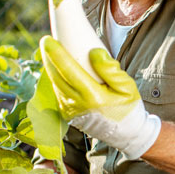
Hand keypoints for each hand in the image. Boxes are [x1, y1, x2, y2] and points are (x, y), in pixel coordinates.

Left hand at [40, 36, 160, 158]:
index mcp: (93, 97)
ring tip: (51, 52)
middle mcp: (77, 105)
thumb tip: (94, 52)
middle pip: (56, 76)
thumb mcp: (127, 87)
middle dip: (48, 57)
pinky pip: (58, 92)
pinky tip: (57, 68)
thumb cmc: (128, 108)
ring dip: (51, 67)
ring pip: (55, 84)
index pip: (69, 71)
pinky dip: (56, 78)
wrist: (125, 133)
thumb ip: (111, 70)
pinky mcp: (67, 114)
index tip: (48, 40)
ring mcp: (70, 111)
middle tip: (46, 41)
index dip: (56, 54)